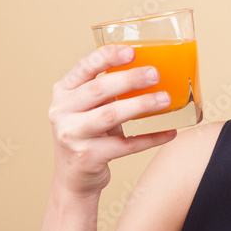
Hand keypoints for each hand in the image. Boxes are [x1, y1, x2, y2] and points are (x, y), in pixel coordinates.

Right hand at [47, 44, 178, 196]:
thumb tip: (151, 70)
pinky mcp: (86, 157)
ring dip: (141, 105)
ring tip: (164, 99)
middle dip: (130, 79)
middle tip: (155, 74)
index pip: (84, 67)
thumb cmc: (88, 135)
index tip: (132, 51)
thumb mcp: (89, 108)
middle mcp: (62, 111)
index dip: (108, 56)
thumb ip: (107, 90)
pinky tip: (169, 132)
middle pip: (99, 90)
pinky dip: (149, 138)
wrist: (74, 179)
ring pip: (110, 115)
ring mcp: (71, 135)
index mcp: (63, 92)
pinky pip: (124, 145)